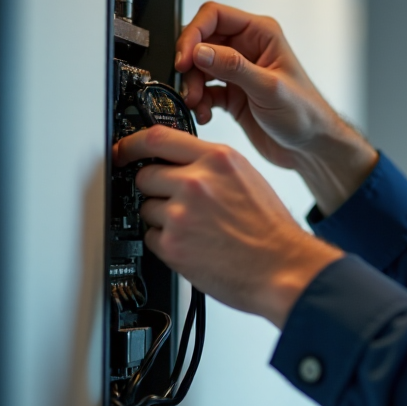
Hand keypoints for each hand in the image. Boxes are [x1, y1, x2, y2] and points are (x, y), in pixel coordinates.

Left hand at [114, 125, 341, 327]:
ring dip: (163, 219)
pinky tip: (195, 247)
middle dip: (156, 190)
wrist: (282, 267)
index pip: (157, 138)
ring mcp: (181, 214)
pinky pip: (151, 237)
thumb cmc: (270, 229)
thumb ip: (211, 166)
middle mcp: (196, 182)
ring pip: (147, 209)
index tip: (123, 150)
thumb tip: (179, 164)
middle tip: (179, 204)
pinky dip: (167, 244)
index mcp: (218, 160)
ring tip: (197, 230)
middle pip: (145, 175)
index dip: (132, 144)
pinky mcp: (172, 245)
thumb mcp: (246, 179)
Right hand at [176, 1, 376, 213]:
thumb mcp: (269, 88)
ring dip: (192, 85)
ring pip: (198, 67)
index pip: (215, 15)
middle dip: (190, 63)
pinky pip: (203, 90)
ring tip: (196, 103)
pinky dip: (199, 102)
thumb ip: (233, 67)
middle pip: (201, 41)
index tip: (185, 57)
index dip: (194, 33)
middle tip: (188, 84)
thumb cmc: (306, 114)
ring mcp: (238, 72)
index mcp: (261, 34)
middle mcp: (248, 48)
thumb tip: (200, 51)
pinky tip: (205, 114)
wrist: (312, 148)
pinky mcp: (231, 94)